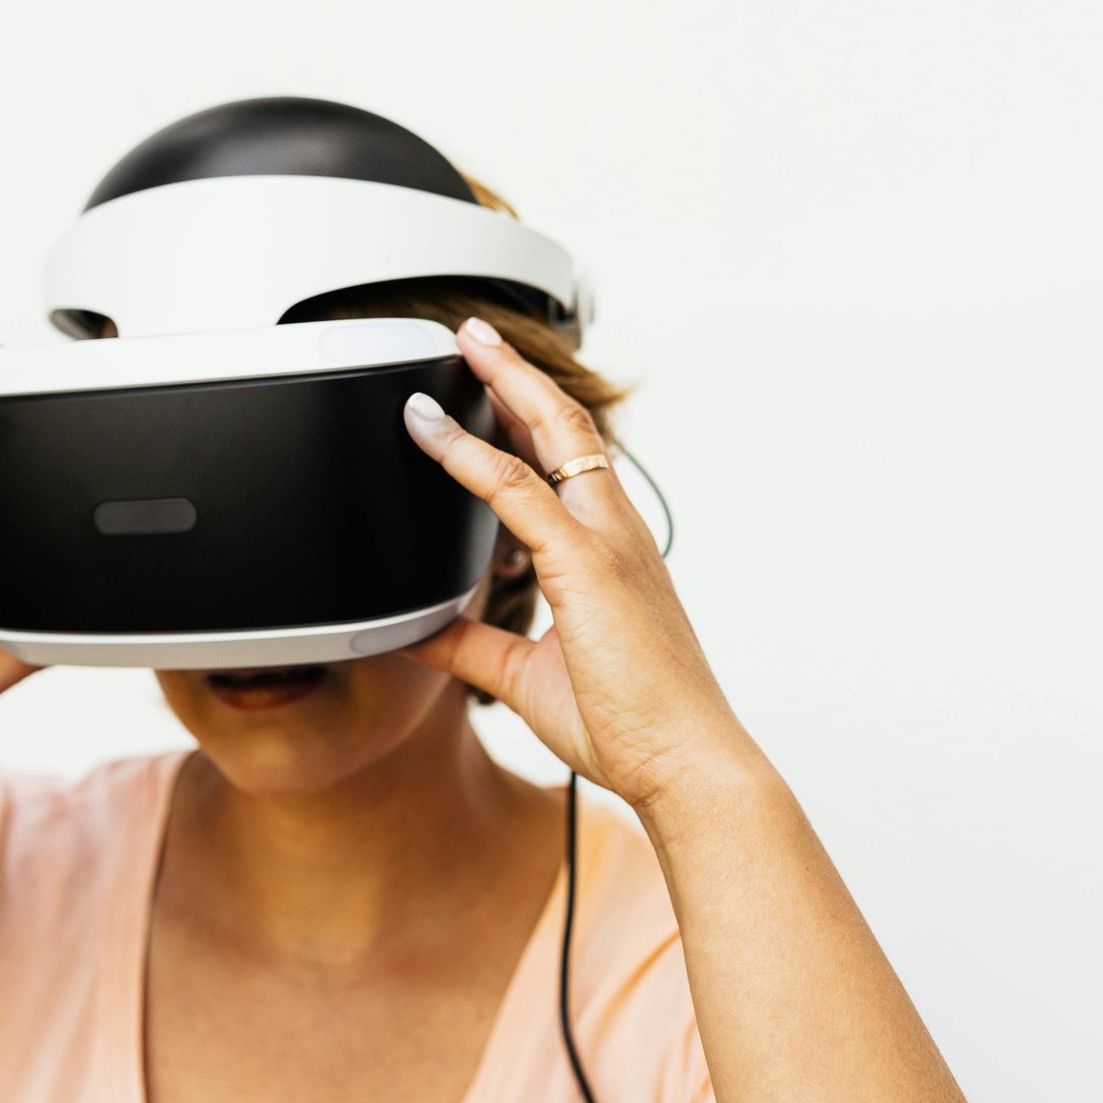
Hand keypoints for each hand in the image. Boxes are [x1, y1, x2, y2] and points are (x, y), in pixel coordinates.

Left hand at [397, 317, 751, 811]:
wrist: (684, 766)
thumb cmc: (629, 728)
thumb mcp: (524, 677)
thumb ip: (471, 646)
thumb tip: (417, 631)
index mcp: (610, 555)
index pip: (568, 464)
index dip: (528, 417)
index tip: (492, 387)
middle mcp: (615, 535)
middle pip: (567, 427)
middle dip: (518, 376)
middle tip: (475, 336)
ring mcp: (605, 544)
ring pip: (552, 436)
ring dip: (502, 385)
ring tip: (463, 346)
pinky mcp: (586, 566)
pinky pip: (517, 493)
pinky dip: (470, 456)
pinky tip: (432, 433)